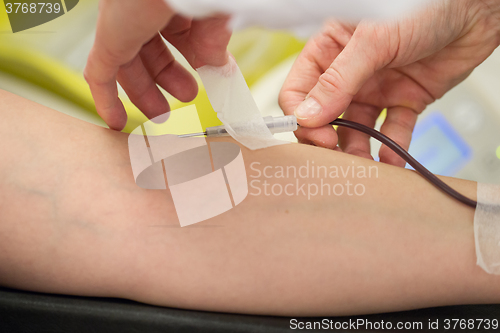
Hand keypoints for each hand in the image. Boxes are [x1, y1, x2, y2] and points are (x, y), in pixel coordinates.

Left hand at [84, 0, 231, 129]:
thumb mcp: (218, 22)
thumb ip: (215, 45)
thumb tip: (219, 68)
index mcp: (174, 2)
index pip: (180, 36)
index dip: (193, 61)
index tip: (208, 81)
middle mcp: (145, 10)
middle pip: (151, 50)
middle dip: (167, 79)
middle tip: (185, 99)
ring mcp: (124, 22)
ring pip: (128, 63)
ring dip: (144, 92)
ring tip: (163, 114)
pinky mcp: (109, 38)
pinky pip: (100, 73)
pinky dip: (106, 99)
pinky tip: (116, 122)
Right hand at [279, 0, 499, 165]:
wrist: (477, 8)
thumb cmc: (422, 6)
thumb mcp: (373, 40)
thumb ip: (338, 81)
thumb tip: (306, 117)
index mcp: (330, 50)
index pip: (299, 90)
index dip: (302, 116)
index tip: (317, 134)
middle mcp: (349, 73)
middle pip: (324, 116)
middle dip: (327, 140)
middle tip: (335, 158)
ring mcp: (376, 88)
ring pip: (356, 129)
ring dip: (357, 150)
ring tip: (363, 167)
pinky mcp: (405, 101)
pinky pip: (392, 131)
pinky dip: (392, 148)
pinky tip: (391, 161)